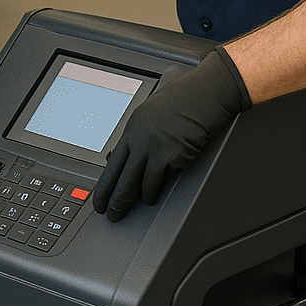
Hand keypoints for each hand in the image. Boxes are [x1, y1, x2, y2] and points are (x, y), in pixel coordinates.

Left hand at [93, 48, 250, 220]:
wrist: (205, 91)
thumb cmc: (182, 99)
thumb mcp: (150, 113)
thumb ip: (137, 134)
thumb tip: (120, 155)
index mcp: (132, 128)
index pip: (112, 163)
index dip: (104, 186)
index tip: (99, 199)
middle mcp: (140, 138)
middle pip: (122, 178)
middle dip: (115, 201)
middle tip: (112, 214)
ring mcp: (156, 147)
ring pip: (140, 184)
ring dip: (139, 199)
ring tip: (139, 206)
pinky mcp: (174, 155)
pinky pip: (162, 181)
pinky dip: (158, 191)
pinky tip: (157, 194)